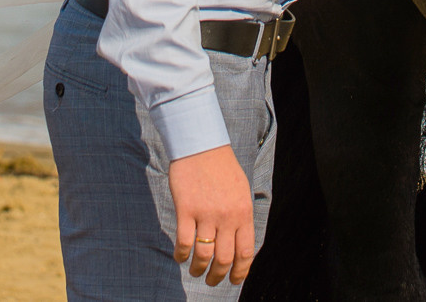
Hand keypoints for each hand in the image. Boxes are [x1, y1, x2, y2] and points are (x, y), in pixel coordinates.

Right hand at [169, 144, 255, 285]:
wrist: (201, 144)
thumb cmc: (222, 168)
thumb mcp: (241, 191)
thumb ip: (241, 217)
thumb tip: (240, 246)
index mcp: (244, 212)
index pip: (245, 253)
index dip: (240, 272)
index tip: (233, 280)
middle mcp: (227, 216)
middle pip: (224, 259)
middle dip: (217, 277)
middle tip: (211, 281)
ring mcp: (206, 214)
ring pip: (203, 255)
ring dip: (198, 270)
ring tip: (194, 272)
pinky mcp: (186, 209)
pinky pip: (184, 242)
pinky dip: (181, 255)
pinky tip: (180, 257)